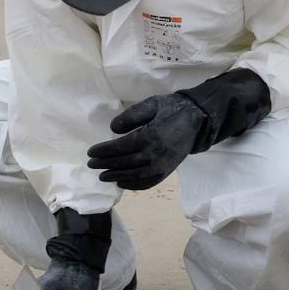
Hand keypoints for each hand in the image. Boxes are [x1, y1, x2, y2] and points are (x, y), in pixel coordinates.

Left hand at [86, 94, 206, 189]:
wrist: (197, 120)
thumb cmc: (171, 109)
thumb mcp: (151, 104)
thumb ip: (131, 115)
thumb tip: (113, 129)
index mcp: (150, 137)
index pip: (120, 148)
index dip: (103, 151)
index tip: (91, 152)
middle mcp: (155, 155)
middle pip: (124, 163)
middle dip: (105, 165)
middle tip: (91, 164)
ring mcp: (162, 166)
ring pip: (134, 175)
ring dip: (116, 177)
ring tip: (102, 176)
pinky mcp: (167, 171)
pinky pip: (148, 183)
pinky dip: (133, 185)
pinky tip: (122, 183)